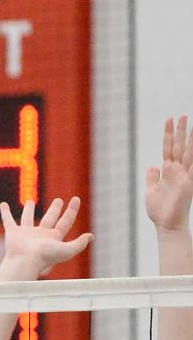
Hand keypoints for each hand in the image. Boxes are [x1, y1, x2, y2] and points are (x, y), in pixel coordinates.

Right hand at [0, 197, 91, 276]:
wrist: (24, 261)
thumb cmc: (45, 256)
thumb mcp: (67, 250)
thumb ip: (79, 244)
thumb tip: (91, 236)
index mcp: (53, 238)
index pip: (65, 222)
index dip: (72, 210)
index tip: (76, 198)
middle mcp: (40, 235)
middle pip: (49, 219)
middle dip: (55, 209)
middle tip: (58, 200)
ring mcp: (26, 233)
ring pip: (28, 218)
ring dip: (28, 210)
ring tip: (29, 202)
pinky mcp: (12, 233)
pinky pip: (8, 220)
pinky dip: (5, 213)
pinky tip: (3, 205)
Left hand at [146, 116, 192, 233]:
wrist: (166, 224)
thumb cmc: (159, 210)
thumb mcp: (151, 190)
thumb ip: (152, 177)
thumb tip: (153, 165)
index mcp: (168, 171)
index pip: (169, 148)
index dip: (169, 135)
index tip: (170, 120)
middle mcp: (178, 170)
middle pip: (179, 146)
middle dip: (181, 131)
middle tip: (183, 115)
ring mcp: (184, 176)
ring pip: (188, 153)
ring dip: (190, 139)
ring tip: (192, 124)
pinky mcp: (188, 183)